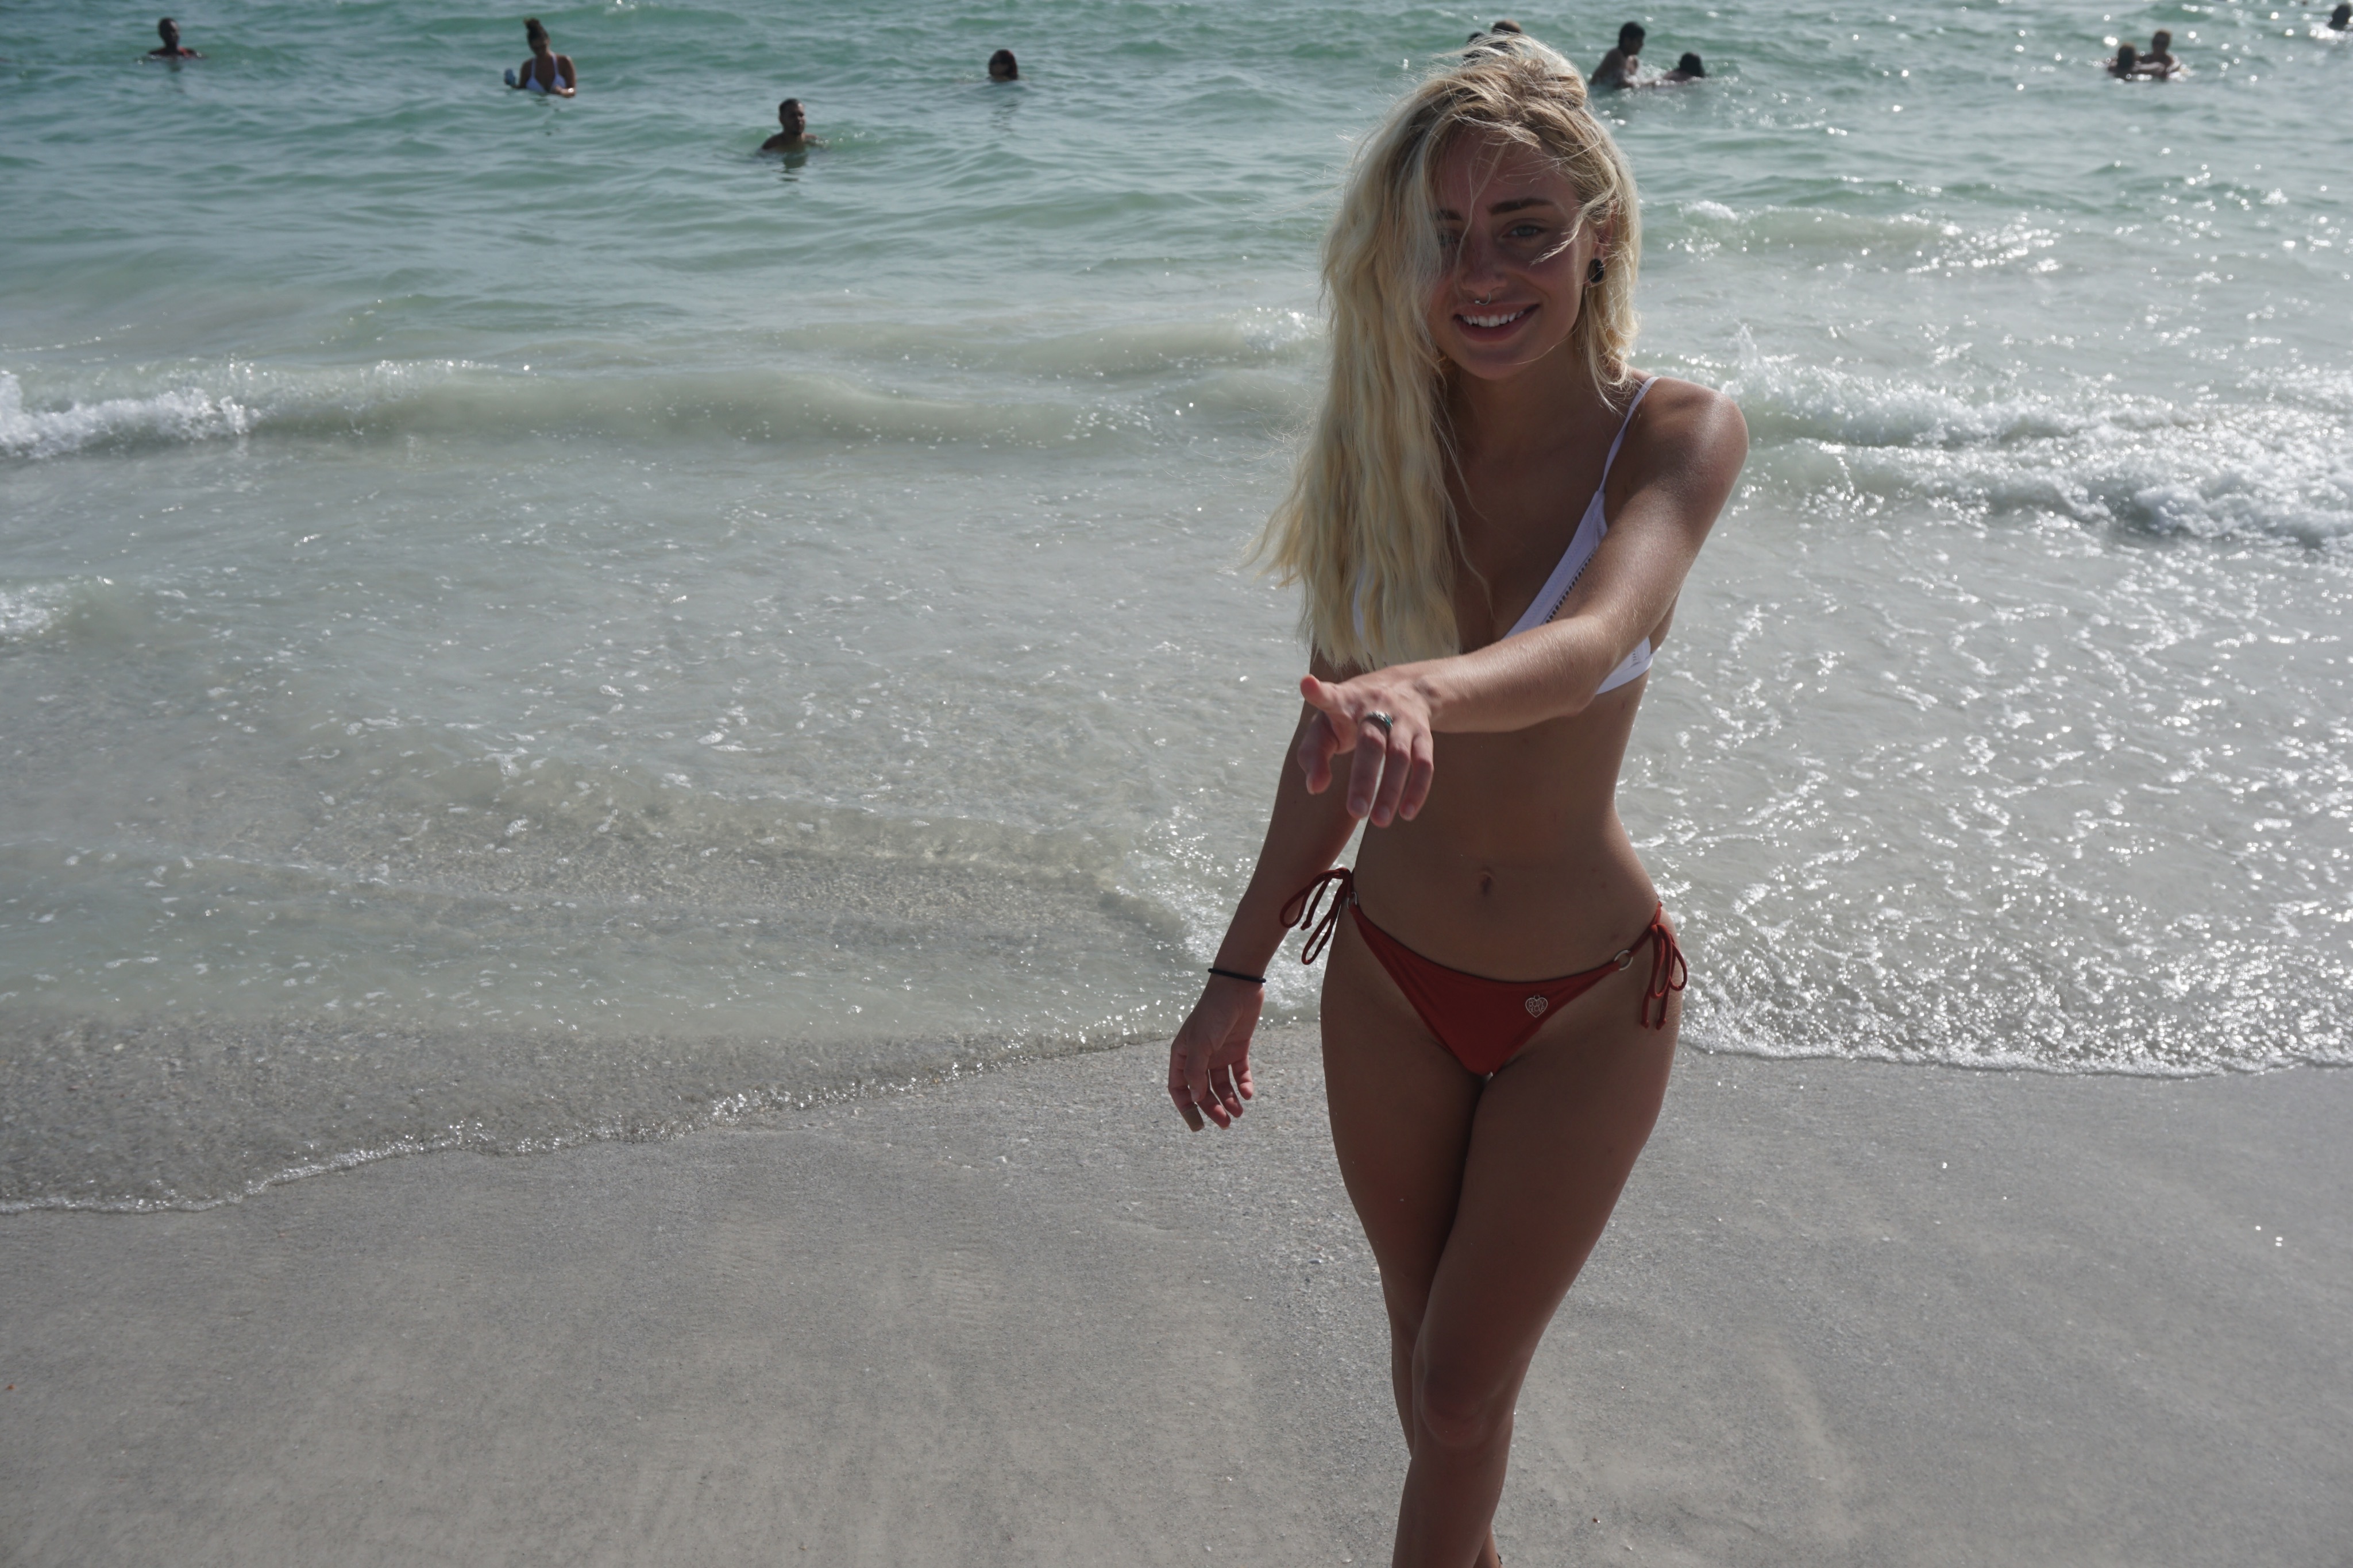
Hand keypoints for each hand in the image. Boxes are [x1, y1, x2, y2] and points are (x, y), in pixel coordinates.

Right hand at [1167, 977, 1260, 1129]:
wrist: (1238, 988)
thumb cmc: (1213, 1013)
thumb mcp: (1201, 1043)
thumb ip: (1195, 1071)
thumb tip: (1194, 1098)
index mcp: (1182, 1054)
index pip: (1179, 1088)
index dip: (1186, 1108)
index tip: (1198, 1126)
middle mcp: (1199, 1056)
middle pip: (1203, 1090)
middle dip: (1212, 1108)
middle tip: (1225, 1124)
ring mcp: (1218, 1053)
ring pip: (1221, 1085)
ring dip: (1229, 1100)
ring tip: (1239, 1113)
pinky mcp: (1237, 1049)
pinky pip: (1239, 1073)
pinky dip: (1243, 1084)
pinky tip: (1248, 1093)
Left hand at [1296, 671, 1436, 826]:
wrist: (1407, 687)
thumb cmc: (1351, 715)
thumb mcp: (1327, 725)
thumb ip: (1313, 755)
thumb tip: (1315, 788)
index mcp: (1346, 701)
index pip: (1331, 697)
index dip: (1319, 693)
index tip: (1307, 685)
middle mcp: (1377, 707)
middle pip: (1371, 743)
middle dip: (1364, 778)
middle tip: (1356, 811)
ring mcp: (1403, 721)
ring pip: (1400, 756)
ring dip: (1391, 790)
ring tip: (1379, 822)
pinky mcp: (1423, 734)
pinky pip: (1425, 764)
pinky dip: (1417, 789)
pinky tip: (1406, 813)